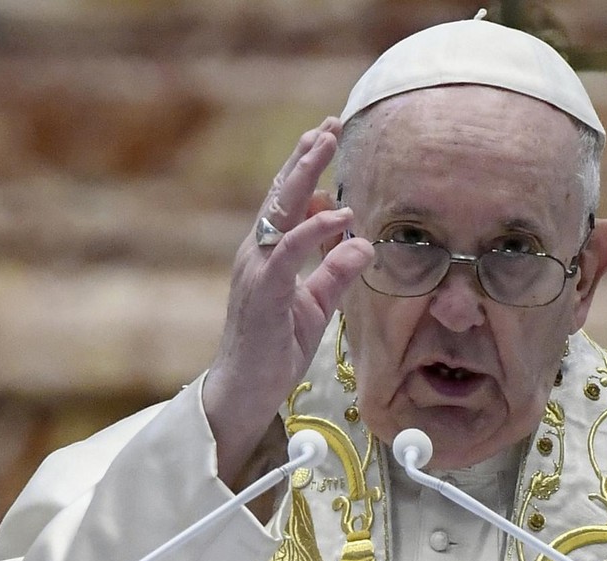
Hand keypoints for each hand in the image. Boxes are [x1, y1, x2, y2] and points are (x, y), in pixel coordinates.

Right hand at [203, 117, 372, 482]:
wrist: (244, 390)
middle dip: (306, 156)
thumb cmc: (276, 347)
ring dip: (303, 175)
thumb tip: (362, 240)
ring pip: (278, 211)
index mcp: (269, 253)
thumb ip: (336, 272)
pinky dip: (313, 231)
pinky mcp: (261, 291)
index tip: (327, 137)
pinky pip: (287, 253)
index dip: (306, 168)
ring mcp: (255, 269)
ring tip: (326, 142)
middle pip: (281, 194)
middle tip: (329, 124)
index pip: (288, 202)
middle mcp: (257, 252)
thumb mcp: (317, 305)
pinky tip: (337, 214)